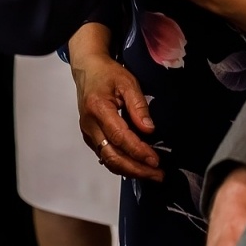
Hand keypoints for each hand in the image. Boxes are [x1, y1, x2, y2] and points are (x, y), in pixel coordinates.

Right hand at [71, 48, 162, 181]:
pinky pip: (105, 155)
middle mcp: (90, 125)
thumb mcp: (127, 82)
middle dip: (136, 168)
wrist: (87, 70)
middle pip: (112, 155)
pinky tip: (137, 167)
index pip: (120, 137)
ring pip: (108, 159)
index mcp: (98, 109)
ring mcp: (88, 133)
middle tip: (158, 174)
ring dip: (130, 170)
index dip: (138, 151)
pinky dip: (121, 164)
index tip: (155, 160)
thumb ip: (138, 106)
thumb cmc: (108, 74)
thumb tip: (149, 130)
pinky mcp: (90, 137)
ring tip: (151, 174)